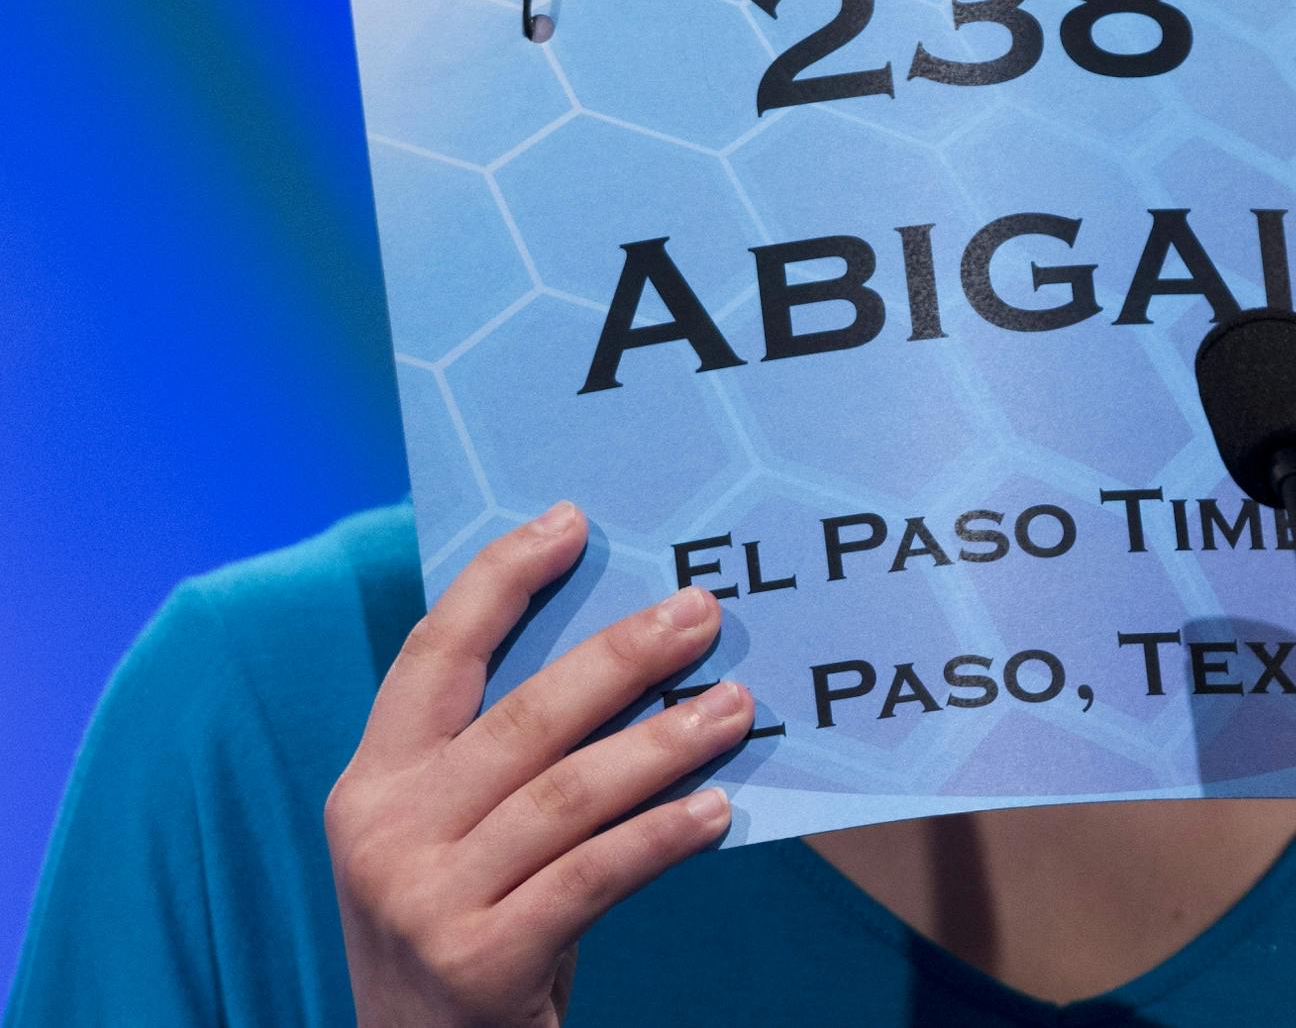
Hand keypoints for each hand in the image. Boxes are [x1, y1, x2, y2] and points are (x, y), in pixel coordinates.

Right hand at [325, 501, 750, 1026]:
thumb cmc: (468, 930)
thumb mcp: (452, 839)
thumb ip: (505, 762)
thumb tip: (632, 659)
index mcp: (373, 782)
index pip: (434, 654)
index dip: (501, 580)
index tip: (571, 523)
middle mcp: (384, 831)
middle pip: (524, 715)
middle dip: (622, 656)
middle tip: (701, 614)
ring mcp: (425, 898)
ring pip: (570, 792)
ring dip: (666, 742)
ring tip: (735, 708)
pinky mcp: (480, 960)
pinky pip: (595, 876)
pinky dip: (662, 836)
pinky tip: (715, 808)